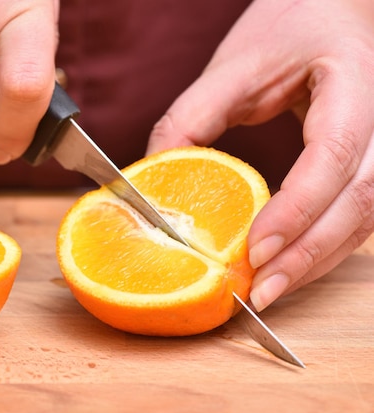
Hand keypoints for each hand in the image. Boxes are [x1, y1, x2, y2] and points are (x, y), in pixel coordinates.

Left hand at [146, 0, 373, 310]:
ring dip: (316, 261)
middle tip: (258, 292)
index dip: (298, 207)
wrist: (331, 10)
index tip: (255, 249)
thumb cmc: (287, 27)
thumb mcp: (234, 66)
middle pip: (360, 200)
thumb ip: (190, 119)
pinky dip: (322, 248)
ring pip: (365, 219)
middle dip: (308, 253)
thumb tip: (152, 180)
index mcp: (352, 80)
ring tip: (268, 291)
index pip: (333, 154)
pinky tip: (288, 267)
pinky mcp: (372, 164)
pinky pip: (359, 217)